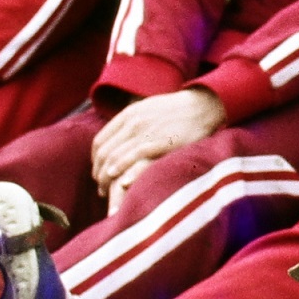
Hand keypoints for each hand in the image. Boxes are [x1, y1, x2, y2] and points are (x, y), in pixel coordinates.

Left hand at [93, 87, 222, 202]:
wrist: (203, 106)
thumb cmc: (177, 111)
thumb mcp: (148, 109)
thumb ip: (131, 123)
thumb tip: (118, 140)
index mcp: (127, 114)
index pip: (99, 142)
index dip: (95, 162)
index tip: (98, 173)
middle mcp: (132, 122)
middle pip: (105, 152)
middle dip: (98, 174)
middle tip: (100, 188)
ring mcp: (146, 131)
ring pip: (116, 157)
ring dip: (107, 178)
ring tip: (107, 192)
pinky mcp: (160, 141)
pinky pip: (136, 157)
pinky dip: (124, 170)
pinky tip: (120, 182)